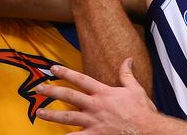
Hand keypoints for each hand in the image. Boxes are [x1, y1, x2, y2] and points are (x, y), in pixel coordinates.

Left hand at [35, 58, 156, 134]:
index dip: (66, 73)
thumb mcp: (135, 88)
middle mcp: (95, 106)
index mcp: (104, 93)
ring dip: (52, 114)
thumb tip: (128, 59)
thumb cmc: (141, 110)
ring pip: (67, 117)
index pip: (81, 79)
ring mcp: (93, 122)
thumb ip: (127, 73)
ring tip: (38, 113)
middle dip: (52, 92)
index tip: (53, 69)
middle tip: (39, 88)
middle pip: (69, 96)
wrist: (147, 130)